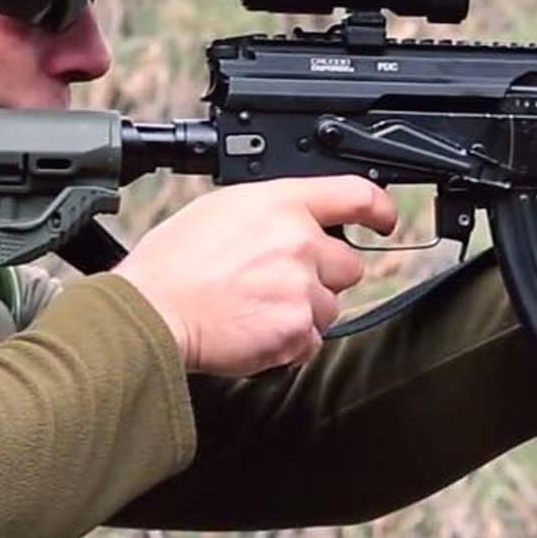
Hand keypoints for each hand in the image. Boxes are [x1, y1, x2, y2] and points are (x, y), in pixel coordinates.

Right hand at [114, 176, 396, 375]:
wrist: (152, 312)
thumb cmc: (171, 264)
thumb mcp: (219, 210)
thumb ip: (268, 211)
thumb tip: (292, 219)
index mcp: (279, 203)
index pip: (356, 195)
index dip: (379, 210)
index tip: (384, 220)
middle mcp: (298, 241)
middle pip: (348, 264)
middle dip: (321, 277)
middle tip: (277, 283)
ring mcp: (300, 287)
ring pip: (330, 306)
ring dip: (301, 312)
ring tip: (254, 308)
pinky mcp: (296, 329)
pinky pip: (311, 341)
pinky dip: (287, 342)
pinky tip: (252, 329)